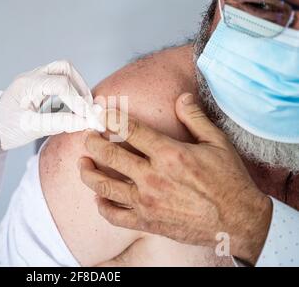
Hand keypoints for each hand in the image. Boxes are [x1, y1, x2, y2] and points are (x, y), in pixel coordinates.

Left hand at [0, 60, 102, 150]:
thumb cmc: (5, 128)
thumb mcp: (31, 128)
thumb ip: (59, 123)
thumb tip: (85, 122)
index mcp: (27, 84)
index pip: (61, 84)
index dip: (78, 101)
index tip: (90, 118)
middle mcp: (31, 76)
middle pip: (64, 68)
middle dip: (80, 87)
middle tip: (88, 109)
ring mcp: (35, 79)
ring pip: (63, 71)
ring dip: (77, 87)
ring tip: (83, 108)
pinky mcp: (38, 86)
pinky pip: (59, 81)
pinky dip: (70, 91)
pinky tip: (73, 108)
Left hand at [79, 93, 272, 264]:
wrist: (238, 223)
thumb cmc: (230, 182)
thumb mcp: (218, 143)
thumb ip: (195, 118)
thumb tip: (181, 97)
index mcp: (169, 154)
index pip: (130, 130)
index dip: (111, 118)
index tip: (99, 113)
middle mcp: (153, 177)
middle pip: (110, 155)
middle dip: (93, 142)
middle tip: (87, 136)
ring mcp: (147, 202)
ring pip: (104, 185)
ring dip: (88, 172)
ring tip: (83, 163)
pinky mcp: (147, 222)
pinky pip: (114, 215)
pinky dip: (102, 205)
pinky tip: (98, 196)